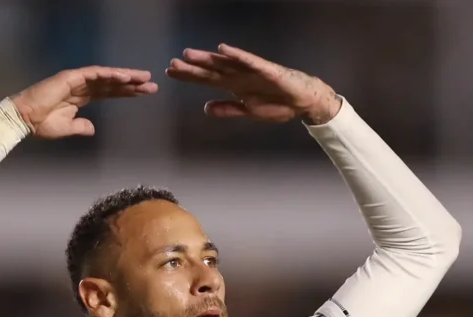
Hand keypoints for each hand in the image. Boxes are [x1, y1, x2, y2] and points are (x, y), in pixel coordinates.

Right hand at [11, 67, 157, 138]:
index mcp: (81, 98)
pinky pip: (94, 73)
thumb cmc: (41, 125)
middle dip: (132, 84)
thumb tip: (92, 129)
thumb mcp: (66, 128)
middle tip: (152, 85)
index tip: (144, 93)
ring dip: (125, 77)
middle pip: (112, 83)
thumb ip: (80, 127)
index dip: (127, 92)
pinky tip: (124, 77)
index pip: (109, 93)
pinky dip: (110, 74)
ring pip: (106, 76)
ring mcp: (77, 80)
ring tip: (144, 78)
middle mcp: (82, 87)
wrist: (24, 120)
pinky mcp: (71, 77)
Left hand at [166, 44, 340, 124]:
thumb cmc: (277, 104)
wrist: (303, 102)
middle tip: (172, 63)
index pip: (206, 80)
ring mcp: (252, 71)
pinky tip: (222, 50)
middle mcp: (239, 76)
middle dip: (192, 68)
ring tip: (189, 54)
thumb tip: (205, 109)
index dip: (189, 76)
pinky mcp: (266, 69)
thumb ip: (227, 109)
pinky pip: (248, 61)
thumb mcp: (248, 111)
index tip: (170, 73)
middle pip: (211, 70)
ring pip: (225, 63)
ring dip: (207, 59)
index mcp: (234, 86)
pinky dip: (236, 55)